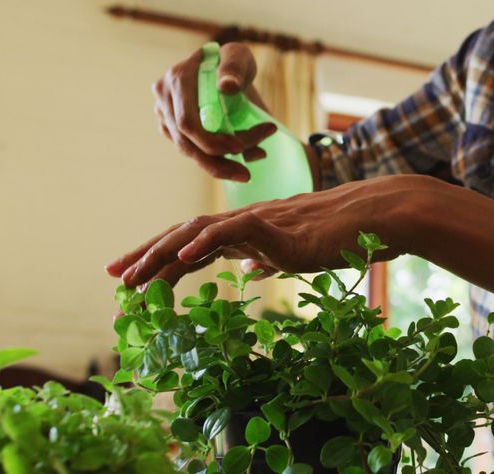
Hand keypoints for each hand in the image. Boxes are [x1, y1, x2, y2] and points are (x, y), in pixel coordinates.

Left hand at [105, 175, 437, 287]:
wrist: (380, 215)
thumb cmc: (348, 236)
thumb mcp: (301, 254)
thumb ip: (271, 258)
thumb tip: (249, 271)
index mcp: (251, 230)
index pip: (196, 243)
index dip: (162, 258)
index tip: (134, 278)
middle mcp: (248, 221)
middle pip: (185, 235)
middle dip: (146, 256)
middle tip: (114, 277)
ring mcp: (261, 221)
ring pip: (198, 233)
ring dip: (161, 255)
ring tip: (134, 277)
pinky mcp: (277, 226)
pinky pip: (233, 232)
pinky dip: (204, 244)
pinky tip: (182, 260)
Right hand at [152, 43, 277, 180]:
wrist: (227, 71)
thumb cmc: (235, 62)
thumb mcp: (240, 57)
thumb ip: (235, 67)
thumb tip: (227, 86)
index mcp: (178, 78)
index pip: (187, 121)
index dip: (211, 140)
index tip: (241, 146)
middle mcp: (165, 96)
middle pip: (184, 142)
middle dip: (216, 162)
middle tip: (246, 175)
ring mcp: (164, 112)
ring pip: (186, 150)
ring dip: (216, 166)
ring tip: (244, 174)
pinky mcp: (170, 126)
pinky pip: (190, 150)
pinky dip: (213, 161)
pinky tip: (236, 164)